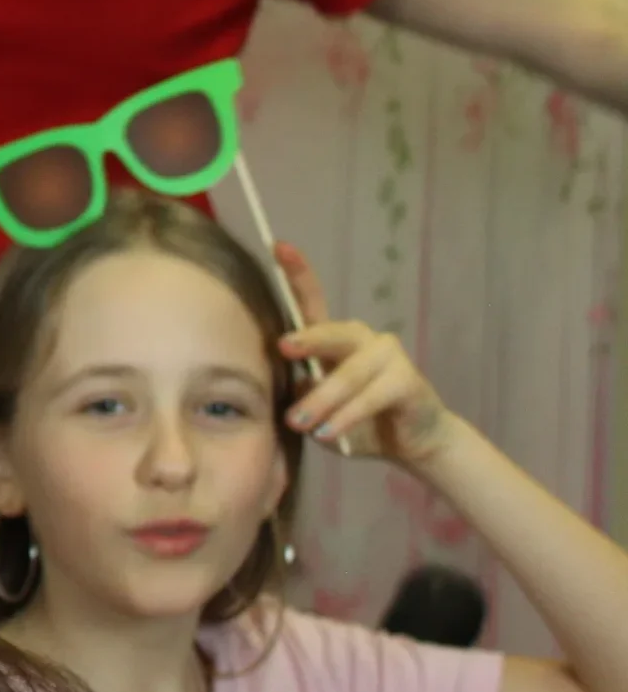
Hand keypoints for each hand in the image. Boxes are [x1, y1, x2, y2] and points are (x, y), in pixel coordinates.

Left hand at [273, 244, 453, 467]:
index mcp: (334, 340)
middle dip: (308, 339)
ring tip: (299, 423)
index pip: (313, 302)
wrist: (412, 445)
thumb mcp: (318, 409)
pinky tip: (329, 433)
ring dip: (322, 400)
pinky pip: (370, 396)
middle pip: (332, 331)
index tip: (278, 245)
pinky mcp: (409, 380)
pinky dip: (347, 416)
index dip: (298, 273)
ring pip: (348, 372)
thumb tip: (291, 378)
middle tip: (284, 347)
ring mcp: (389, 355)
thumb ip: (301, 390)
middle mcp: (362, 339)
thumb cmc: (357, 423)